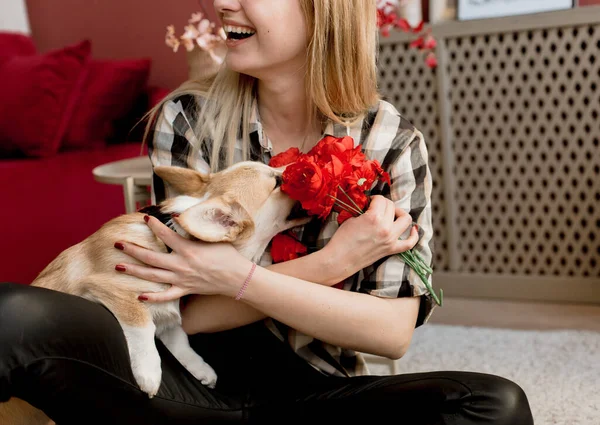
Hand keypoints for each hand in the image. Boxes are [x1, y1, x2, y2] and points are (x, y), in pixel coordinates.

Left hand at [114, 215, 245, 301]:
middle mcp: (181, 266)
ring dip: (134, 271)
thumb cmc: (228, 256)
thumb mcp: (213, 238)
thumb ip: (195, 229)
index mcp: (188, 250)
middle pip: (151, 258)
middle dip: (132, 250)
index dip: (154, 226)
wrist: (237, 278)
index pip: (166, 235)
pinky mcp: (185, 290)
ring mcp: (181, 280)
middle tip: (117, 244)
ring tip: (118, 266)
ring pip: (153, 276)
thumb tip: (177, 218)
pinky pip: (166, 296)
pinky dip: (153, 297)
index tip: (144, 217)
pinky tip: (140, 296)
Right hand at [322, 195, 418, 281]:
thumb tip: (372, 205)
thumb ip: (364, 210)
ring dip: (399, 213)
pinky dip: (413, 235)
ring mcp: (390, 239)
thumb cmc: (342, 239)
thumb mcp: (351, 218)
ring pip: (405, 219)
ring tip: (391, 214)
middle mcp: (385, 227)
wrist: (339, 259)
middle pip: (392, 206)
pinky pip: (409, 243)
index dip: (374, 198)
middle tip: (375, 208)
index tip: (369, 202)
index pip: (381, 199)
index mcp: (373, 217)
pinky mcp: (391, 249)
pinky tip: (412, 229)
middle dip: (383, 204)